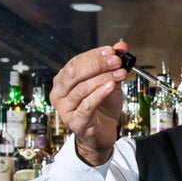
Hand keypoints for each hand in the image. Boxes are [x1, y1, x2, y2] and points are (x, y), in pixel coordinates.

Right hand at [49, 41, 129, 165]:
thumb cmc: (102, 108)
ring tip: (119, 73)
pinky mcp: (75, 122)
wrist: (102, 134)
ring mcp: (65, 109)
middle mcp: (59, 93)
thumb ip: (113, 65)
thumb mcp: (109, 82)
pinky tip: (111, 86)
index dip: (94, 55)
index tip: (112, 50)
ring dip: (103, 78)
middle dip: (97, 64)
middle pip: (75, 73)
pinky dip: (100, 94)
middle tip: (116, 60)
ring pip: (82, 89)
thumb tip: (121, 46)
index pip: (76, 62)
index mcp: (63, 80)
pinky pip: (87, 105)